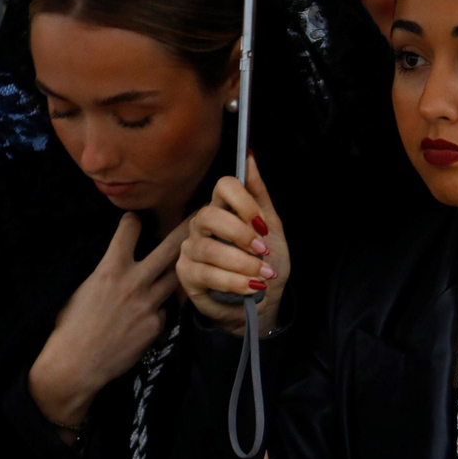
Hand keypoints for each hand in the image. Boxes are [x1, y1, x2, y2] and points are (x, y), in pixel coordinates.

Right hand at [28, 212, 188, 430]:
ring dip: (183, 267)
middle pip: (169, 248)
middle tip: (201, 213)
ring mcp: (148, 304)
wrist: (75, 365)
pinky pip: (166, 309)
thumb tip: (119, 261)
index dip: (133, 221)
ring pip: (176, 277)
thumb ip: (107, 272)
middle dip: (186, 228)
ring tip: (200, 254)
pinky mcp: (156, 326)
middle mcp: (133, 282)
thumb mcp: (84, 289)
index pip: (129, 230)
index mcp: (109, 269)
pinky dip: (162, 308)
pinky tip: (153, 313)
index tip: (138, 218)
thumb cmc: (70, 327)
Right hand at [179, 155, 288, 335]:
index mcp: (224, 207)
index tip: (262, 225)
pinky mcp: (186, 274)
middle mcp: (202, 224)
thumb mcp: (271, 229)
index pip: (224, 186)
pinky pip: (206, 274)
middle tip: (263, 251)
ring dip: (242, 263)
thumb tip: (250, 157)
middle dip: (240, 235)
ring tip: (262, 274)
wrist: (263, 301)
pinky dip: (233, 281)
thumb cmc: (266, 262)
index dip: (243, 203)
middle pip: (210, 215)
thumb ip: (259, 195)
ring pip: (209, 248)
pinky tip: (250, 287)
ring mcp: (191, 248)